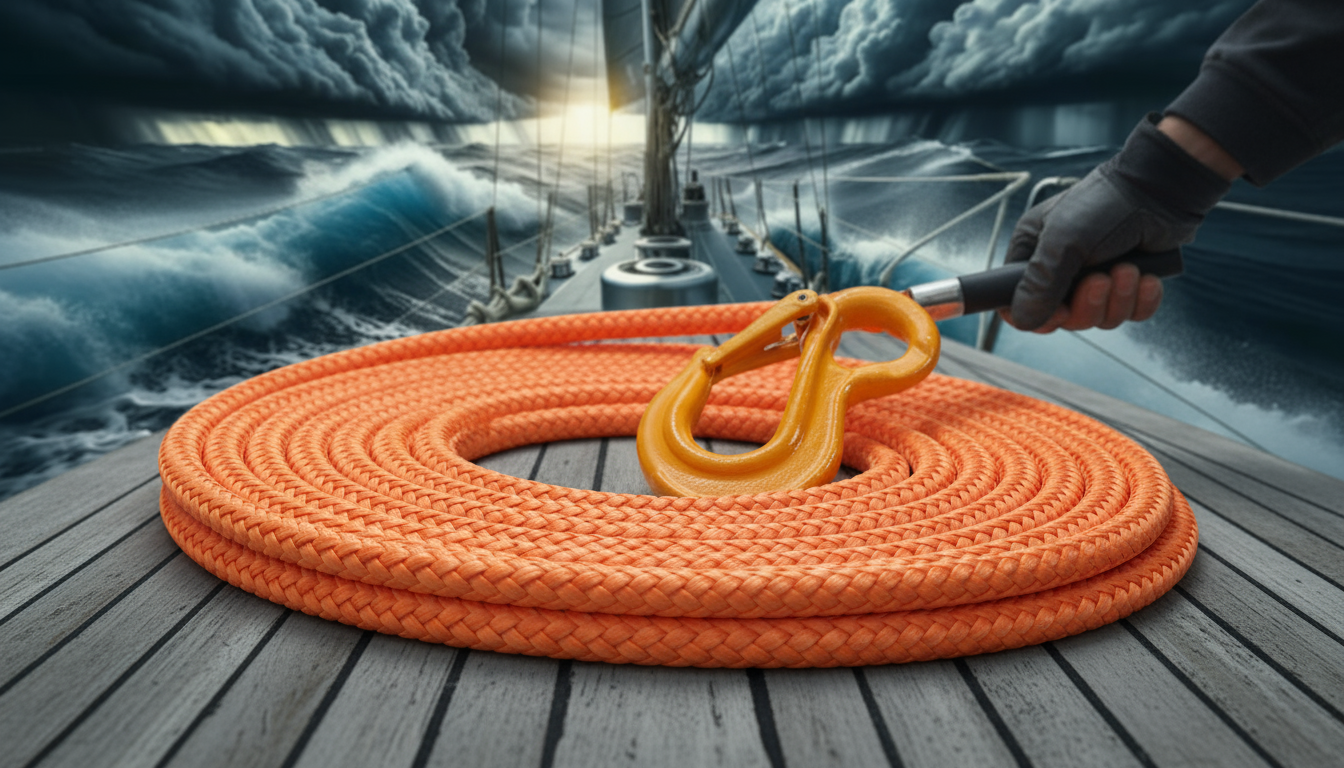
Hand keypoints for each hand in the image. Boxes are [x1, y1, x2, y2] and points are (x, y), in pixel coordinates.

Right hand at [1003, 115, 1233, 331]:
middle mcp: (1061, 270)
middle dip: (1087, 305)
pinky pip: (1130, 315)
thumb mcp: (1063, 242)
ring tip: (1128, 269)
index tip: (1058, 313)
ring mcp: (1095, 279)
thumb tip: (1024, 322)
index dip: (1036, 316)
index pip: (1018, 301)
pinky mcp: (1128, 285)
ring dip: (1117, 299)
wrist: (1161, 190)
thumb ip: (1040, 284)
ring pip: (1099, 318)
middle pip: (1063, 318)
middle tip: (1101, 280)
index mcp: (1034, 254)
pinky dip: (1141, 301)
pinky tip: (1147, 277)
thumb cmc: (1104, 206)